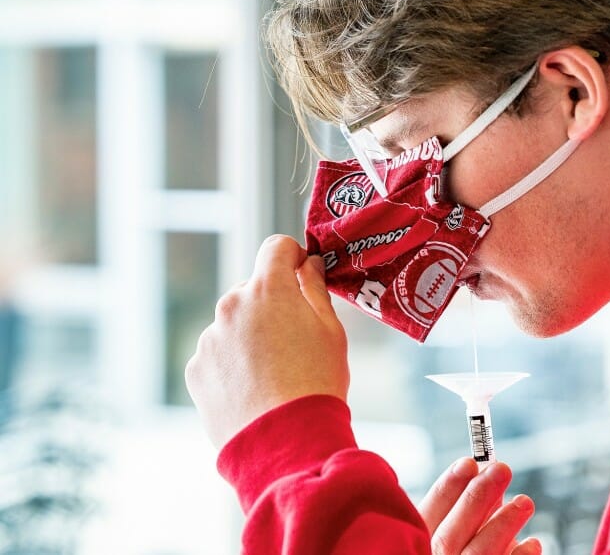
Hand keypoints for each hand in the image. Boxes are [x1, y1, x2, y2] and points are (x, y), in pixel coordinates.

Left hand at [185, 235, 349, 448]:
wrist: (286, 443)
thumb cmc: (318, 383)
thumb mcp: (332, 332)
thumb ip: (316, 290)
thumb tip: (308, 265)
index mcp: (269, 289)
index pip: (276, 247)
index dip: (292, 256)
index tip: (302, 273)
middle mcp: (231, 305)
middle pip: (253, 289)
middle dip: (271, 303)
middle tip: (294, 338)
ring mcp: (210, 338)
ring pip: (233, 324)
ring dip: (250, 336)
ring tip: (274, 374)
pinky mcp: (196, 369)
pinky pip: (217, 355)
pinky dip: (233, 365)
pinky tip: (255, 390)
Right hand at [418, 458, 541, 554]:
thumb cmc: (454, 554)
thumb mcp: (448, 539)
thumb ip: (464, 516)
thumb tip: (489, 481)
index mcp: (414, 550)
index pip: (426, 516)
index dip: (447, 489)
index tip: (470, 462)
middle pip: (452, 534)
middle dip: (477, 498)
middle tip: (502, 469)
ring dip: (503, 526)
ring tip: (525, 502)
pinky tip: (533, 543)